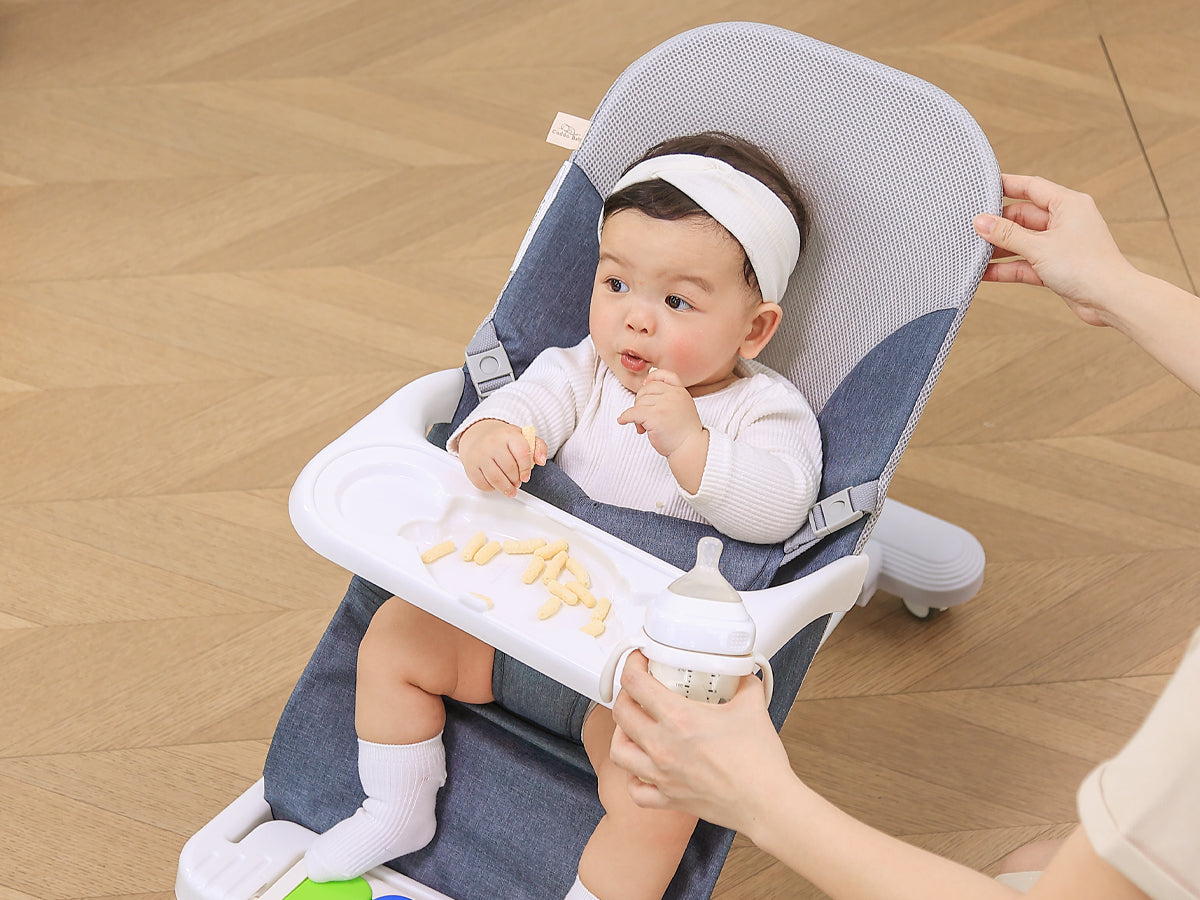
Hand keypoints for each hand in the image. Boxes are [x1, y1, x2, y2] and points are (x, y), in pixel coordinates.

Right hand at [456, 419, 546, 497]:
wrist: (477, 434)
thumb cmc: (503, 439)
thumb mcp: (523, 437)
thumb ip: (538, 447)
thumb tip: (541, 461)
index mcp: (508, 434)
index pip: (522, 453)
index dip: (526, 469)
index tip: (526, 476)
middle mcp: (492, 443)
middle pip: (509, 469)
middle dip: (516, 480)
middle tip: (517, 482)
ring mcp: (480, 454)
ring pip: (496, 479)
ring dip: (506, 488)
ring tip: (510, 488)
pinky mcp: (470, 465)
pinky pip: (482, 484)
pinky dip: (491, 488)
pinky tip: (495, 484)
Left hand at [609, 652, 792, 833]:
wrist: (767, 803)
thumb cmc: (760, 761)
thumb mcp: (752, 705)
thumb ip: (742, 682)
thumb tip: (739, 672)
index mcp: (679, 719)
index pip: (636, 684)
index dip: (632, 665)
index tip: (639, 661)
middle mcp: (663, 746)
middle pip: (620, 713)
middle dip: (625, 694)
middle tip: (638, 689)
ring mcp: (662, 775)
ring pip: (618, 751)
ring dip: (621, 733)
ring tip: (634, 726)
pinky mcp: (669, 798)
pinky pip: (636, 790)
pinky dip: (633, 777)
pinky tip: (643, 767)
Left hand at [617, 369, 703, 456]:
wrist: (690, 448)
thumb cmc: (684, 433)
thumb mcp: (682, 408)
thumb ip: (669, 398)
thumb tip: (644, 387)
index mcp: (680, 392)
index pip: (665, 375)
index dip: (653, 377)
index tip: (645, 384)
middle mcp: (673, 395)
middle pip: (646, 390)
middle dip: (640, 402)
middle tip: (643, 418)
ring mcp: (664, 405)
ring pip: (639, 402)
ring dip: (636, 415)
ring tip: (644, 428)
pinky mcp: (655, 417)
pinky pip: (633, 413)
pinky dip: (625, 417)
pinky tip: (623, 421)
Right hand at [972, 173, 1140, 327]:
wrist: (1111, 300)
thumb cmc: (1088, 267)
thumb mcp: (1039, 247)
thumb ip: (1007, 234)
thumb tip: (982, 222)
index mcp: (1068, 204)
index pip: (1031, 187)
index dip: (1006, 185)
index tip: (983, 187)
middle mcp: (1065, 221)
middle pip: (1023, 216)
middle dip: (998, 224)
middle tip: (972, 229)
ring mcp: (1060, 245)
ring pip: (1022, 241)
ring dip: (1000, 248)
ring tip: (974, 252)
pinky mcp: (1056, 266)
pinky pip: (1025, 262)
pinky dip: (1007, 267)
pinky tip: (986, 272)